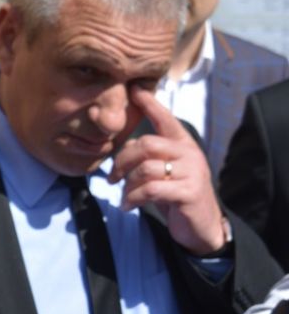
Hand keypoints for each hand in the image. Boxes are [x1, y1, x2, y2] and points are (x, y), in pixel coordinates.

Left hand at [110, 87, 225, 255]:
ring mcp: (192, 172)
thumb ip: (150, 157)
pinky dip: (132, 198)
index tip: (134, 89)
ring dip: (127, 185)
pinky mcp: (188, 192)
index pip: (166, 119)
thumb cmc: (176, 194)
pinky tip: (128, 205)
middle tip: (112, 178)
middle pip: (146, 144)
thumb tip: (125, 147)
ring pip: (146, 168)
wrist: (201, 224)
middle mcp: (190, 153)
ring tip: (125, 196)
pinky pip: (150, 189)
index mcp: (183, 144)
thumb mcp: (164, 171)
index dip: (150, 104)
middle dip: (123, 161)